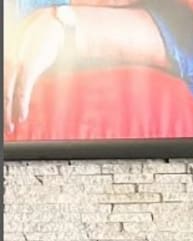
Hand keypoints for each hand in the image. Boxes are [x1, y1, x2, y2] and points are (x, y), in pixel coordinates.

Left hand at [4, 8, 65, 133]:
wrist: (53, 24)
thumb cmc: (42, 38)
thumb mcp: (29, 55)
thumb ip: (24, 69)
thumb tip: (24, 85)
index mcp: (8, 60)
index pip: (3, 87)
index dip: (4, 104)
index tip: (5, 118)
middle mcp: (8, 61)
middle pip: (3, 92)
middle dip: (4, 113)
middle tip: (6, 129)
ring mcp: (17, 64)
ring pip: (9, 94)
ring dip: (9, 113)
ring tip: (11, 127)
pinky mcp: (28, 66)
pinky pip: (23, 90)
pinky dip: (21, 105)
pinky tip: (21, 116)